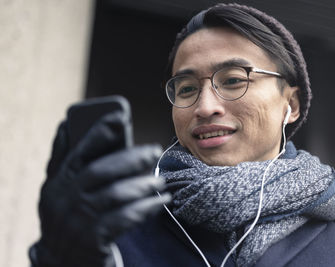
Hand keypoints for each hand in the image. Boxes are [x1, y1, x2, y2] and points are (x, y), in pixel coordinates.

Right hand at [29, 112, 170, 266]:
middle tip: (154, 150)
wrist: (60, 262)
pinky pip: (125, 218)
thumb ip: (63, 159)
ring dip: (143, 184)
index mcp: (57, 182)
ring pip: (116, 194)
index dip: (98, 133)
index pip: (77, 152)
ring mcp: (78, 220)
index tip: (119, 117)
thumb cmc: (67, 216)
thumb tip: (66, 124)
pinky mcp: (93, 239)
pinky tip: (159, 201)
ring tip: (160, 180)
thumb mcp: (58, 189)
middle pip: (101, 170)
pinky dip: (145, 207)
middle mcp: (64, 199)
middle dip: (131, 158)